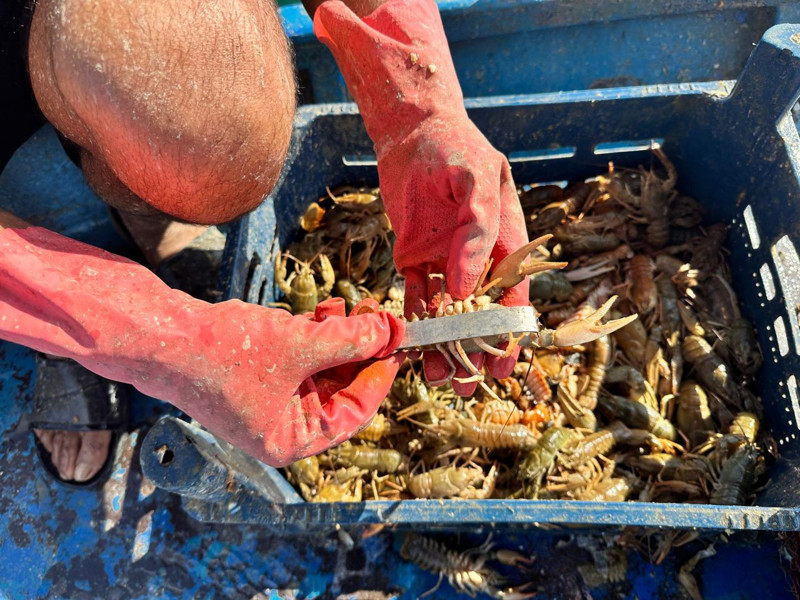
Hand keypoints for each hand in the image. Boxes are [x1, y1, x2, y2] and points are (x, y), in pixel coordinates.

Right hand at [0, 227, 405, 465]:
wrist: (165, 337)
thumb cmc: (227, 354)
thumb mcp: (300, 345)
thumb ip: (349, 340)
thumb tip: (388, 332)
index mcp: (290, 440)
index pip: (352, 414)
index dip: (378, 377)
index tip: (397, 347)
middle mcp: (281, 427)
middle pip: (338, 390)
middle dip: (358, 352)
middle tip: (379, 320)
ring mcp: (268, 401)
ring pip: (320, 371)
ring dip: (338, 339)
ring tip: (351, 308)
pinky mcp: (258, 376)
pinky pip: (299, 360)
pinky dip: (314, 337)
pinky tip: (324, 311)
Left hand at [315, 0, 529, 394]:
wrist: (413, 131)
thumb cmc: (456, 149)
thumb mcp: (478, 180)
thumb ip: (477, 231)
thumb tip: (463, 288)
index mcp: (503, 242)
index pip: (510, 296)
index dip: (506, 332)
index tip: (501, 365)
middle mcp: (475, 258)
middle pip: (477, 313)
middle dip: (472, 349)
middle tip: (464, 384)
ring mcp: (443, 259)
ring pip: (444, 310)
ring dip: (441, 342)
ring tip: (435, 375)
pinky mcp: (413, 256)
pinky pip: (413, 293)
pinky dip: (411, 317)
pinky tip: (409, 342)